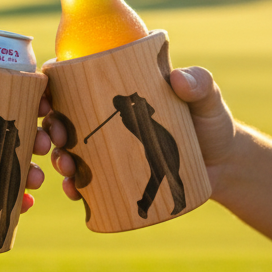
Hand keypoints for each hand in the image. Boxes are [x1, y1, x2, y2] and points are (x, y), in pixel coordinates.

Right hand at [47, 66, 235, 199]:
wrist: (223, 165)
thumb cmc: (211, 123)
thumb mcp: (207, 99)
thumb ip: (199, 84)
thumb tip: (177, 80)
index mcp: (116, 89)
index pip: (74, 80)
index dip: (50, 86)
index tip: (47, 98)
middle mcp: (105, 116)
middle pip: (63, 117)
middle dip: (49, 127)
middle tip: (58, 138)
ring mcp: (109, 148)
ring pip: (68, 149)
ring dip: (57, 158)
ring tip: (67, 167)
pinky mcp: (116, 176)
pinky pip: (86, 181)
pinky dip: (74, 186)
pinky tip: (74, 191)